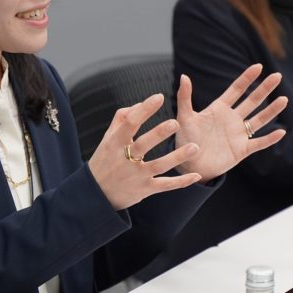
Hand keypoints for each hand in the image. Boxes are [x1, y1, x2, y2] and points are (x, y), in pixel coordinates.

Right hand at [87, 94, 202, 210]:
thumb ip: (121, 119)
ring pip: (158, 165)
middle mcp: (124, 159)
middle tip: (176, 123)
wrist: (96, 195)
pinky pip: (165, 185)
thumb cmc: (104, 161)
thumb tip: (140, 104)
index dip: (144, 110)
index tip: (159, 97)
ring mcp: (135, 176)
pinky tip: (196, 175)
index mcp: (114, 143)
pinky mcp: (144, 190)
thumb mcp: (107, 139)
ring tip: (195, 147)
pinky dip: (181, 182)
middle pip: (143, 145)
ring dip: (177, 157)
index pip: (130, 123)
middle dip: (159, 134)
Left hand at [174, 64, 287, 180]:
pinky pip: (259, 143)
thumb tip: (184, 76)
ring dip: (272, 110)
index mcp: (219, 109)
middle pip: (252, 100)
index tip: (258, 66)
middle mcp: (232, 119)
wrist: (190, 165)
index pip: (236, 89)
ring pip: (259, 119)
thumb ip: (185, 97)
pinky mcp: (242, 150)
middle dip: (265, 88)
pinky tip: (281, 132)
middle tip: (277, 76)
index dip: (247, 78)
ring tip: (284, 99)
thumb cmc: (186, 141)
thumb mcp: (185, 118)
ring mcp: (238, 134)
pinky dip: (270, 139)